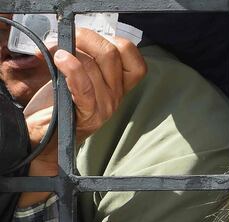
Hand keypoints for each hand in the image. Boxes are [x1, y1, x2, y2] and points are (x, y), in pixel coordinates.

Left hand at [20, 29, 146, 205]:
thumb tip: (76, 34)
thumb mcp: (82, 78)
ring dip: (68, 51)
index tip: (94, 39)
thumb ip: (87, 58)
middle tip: (68, 38)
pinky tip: (60, 59)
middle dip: (86, 38)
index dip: (116, 41)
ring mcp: (104, 107)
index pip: (134, 58)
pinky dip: (71, 69)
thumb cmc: (62, 103)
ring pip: (92, 65)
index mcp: (121, 86)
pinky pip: (84, 87)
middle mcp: (117, 97)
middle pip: (111, 54)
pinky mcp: (87, 115)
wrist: (49, 135)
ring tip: (52, 51)